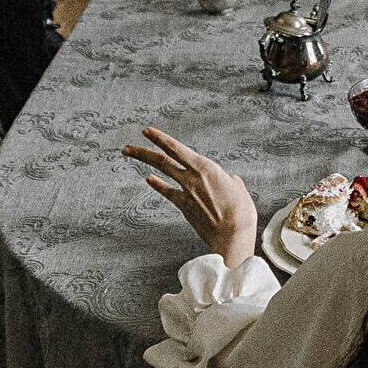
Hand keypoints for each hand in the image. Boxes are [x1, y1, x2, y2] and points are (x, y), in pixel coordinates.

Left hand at [124, 126, 257, 267]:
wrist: (232, 236)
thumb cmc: (240, 210)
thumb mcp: (237, 185)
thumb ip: (225, 177)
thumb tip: (221, 178)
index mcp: (206, 168)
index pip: (177, 148)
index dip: (160, 138)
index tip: (147, 131)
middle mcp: (192, 178)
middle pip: (162, 160)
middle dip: (142, 152)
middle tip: (127, 147)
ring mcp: (186, 193)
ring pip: (162, 172)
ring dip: (144, 162)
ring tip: (130, 154)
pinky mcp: (184, 207)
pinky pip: (168, 192)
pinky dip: (158, 185)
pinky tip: (149, 180)